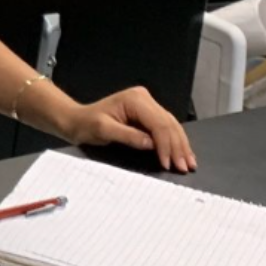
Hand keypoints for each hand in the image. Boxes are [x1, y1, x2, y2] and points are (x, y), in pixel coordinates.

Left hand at [62, 87, 196, 171]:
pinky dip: (174, 141)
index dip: (166, 145)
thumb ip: (128, 136)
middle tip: (184, 167)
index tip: (168, 163)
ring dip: (181, 145)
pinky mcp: (147, 114)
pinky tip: (182, 152)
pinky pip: (165, 127)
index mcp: (135, 99)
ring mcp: (147, 105)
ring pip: (171, 126)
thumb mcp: (103, 130)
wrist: (77, 121)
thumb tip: (151, 144)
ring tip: (188, 163)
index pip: (158, 123)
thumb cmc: (85, 124)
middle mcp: (144, 99)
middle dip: (177, 147)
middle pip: (168, 124)